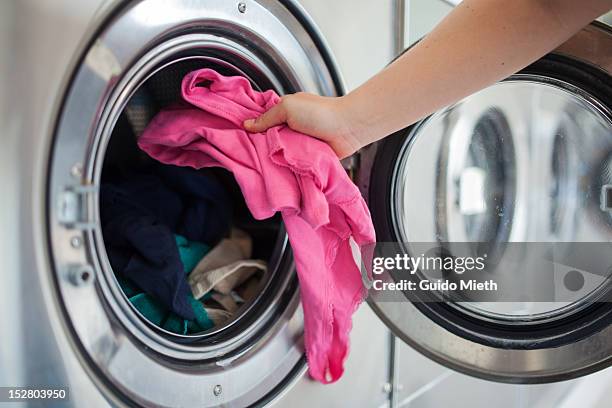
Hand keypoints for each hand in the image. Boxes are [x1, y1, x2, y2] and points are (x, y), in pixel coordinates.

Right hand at [243, 92, 362, 158]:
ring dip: (273, 157)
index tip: (238, 137)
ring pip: (278, 152)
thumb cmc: (320, 113)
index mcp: (285, 111)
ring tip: (260, 165)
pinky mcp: (306, 156)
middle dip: (260, 145)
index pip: (263, 120)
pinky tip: (277, 170)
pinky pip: (291, 162)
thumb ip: (267, 117)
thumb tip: (247, 124)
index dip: (252, 128)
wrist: (346, 129)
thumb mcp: (287, 108)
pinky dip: (286, 165)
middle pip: (268, 138)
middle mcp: (290, 127)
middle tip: (247, 154)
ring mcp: (298, 142)